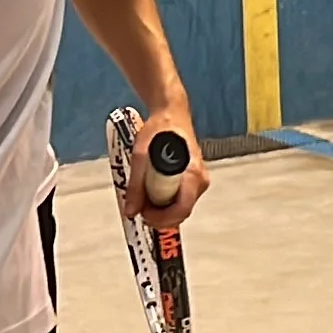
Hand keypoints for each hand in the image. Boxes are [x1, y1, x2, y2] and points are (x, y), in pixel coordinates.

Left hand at [128, 108, 210, 228]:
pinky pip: (181, 199)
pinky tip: (153, 192)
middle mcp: (201, 180)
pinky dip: (166, 202)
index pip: (181, 209)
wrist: (170, 114)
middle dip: (160, 216)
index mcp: (192, 174)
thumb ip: (136, 186)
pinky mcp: (195, 180)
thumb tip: (130, 210)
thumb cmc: (159, 130)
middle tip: (140, 209)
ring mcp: (200, 181)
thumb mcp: (141, 157)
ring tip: (144, 199)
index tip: (143, 215)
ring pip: (181, 208)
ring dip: (162, 210)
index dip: (161, 218)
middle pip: (181, 212)